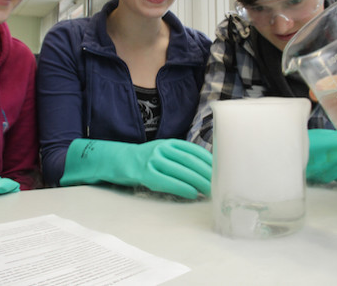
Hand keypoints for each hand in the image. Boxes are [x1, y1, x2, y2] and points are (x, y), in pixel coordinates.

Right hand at [61, 138, 211, 198]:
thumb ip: (179, 158)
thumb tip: (205, 169)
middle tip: (221, 184)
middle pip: (190, 161)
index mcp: (168, 143)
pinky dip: (182, 187)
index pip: (194, 150)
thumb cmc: (144, 160)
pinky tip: (192, 193)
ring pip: (181, 171)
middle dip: (207, 174)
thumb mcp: (162, 153)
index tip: (221, 171)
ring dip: (198, 182)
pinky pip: (167, 181)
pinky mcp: (144, 173)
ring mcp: (152, 160)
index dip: (208, 161)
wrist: (115, 160)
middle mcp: (161, 149)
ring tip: (210, 191)